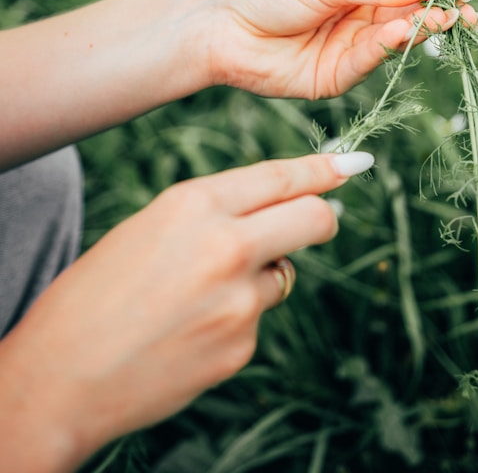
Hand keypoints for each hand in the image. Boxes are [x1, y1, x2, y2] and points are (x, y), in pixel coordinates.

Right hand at [0, 151, 370, 472]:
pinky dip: (235, 321)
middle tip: (325, 217)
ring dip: (262, 276)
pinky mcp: (241, 348)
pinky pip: (256, 320)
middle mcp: (226, 246)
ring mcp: (239, 302)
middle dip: (325, 215)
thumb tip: (270, 211)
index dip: (322, 169)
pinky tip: (189, 333)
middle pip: (313, 220)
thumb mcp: (150, 228)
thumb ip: (212, 214)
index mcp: (194, 204)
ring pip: (284, 274)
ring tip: (199, 296)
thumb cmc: (94, 294)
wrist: (60, 377)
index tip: (354, 163)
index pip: (279, 176)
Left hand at [200, 0, 459, 96]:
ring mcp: (347, 48)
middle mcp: (357, 15)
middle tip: (466, 14)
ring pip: (396, 40)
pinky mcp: (334, 78)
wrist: (217, 23)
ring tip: (442, 19)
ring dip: (421, 31)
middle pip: (409, 15)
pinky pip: (369, 62)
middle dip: (439, 13)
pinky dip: (388, 49)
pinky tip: (401, 33)